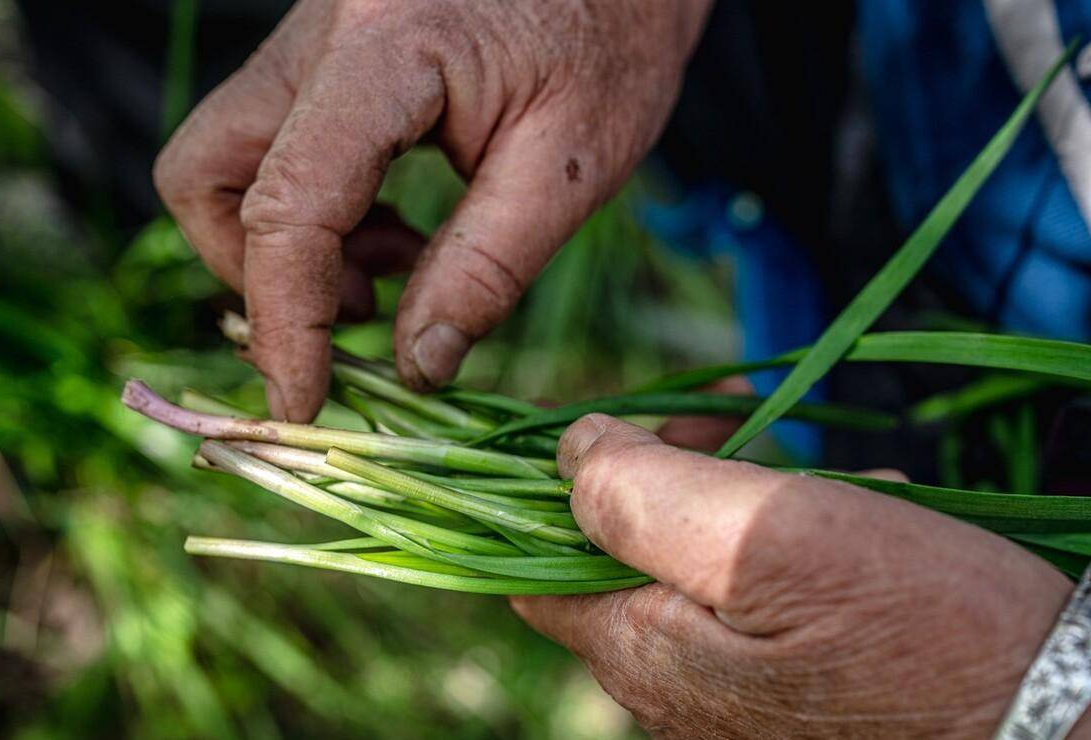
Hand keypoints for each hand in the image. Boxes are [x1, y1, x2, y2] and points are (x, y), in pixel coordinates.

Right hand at [154, 0, 712, 419]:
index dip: (285, 320)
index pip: (289, 202)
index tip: (302, 403)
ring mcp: (314, 42)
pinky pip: (276, 148)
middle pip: (205, 170)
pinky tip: (399, 233)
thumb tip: (416, 366)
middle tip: (358, 312)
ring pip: (227, 160)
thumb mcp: (572, 164)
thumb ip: (488, 268)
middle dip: (256, 271)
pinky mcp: (329, 60)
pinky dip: (317, 215)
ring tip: (393, 271)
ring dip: (289, 246)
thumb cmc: (614, 34)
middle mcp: (319, 36)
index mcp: (385, 53)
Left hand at [512, 414, 1076, 737]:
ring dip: (735, 498)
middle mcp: (665, 687)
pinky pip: (748, 599)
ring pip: (687, 565)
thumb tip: (567, 451)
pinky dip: (782, 541)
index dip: (554, 483)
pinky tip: (847, 521)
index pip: (528, 564)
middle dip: (664, 474)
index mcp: (639, 651)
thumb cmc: (915, 627)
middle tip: (734, 428)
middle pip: (615, 554)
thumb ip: (639, 493)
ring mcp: (724, 695)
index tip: (620, 428)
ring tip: (811, 477)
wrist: (1053, 717)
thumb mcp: (763, 533)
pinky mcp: (783, 690)